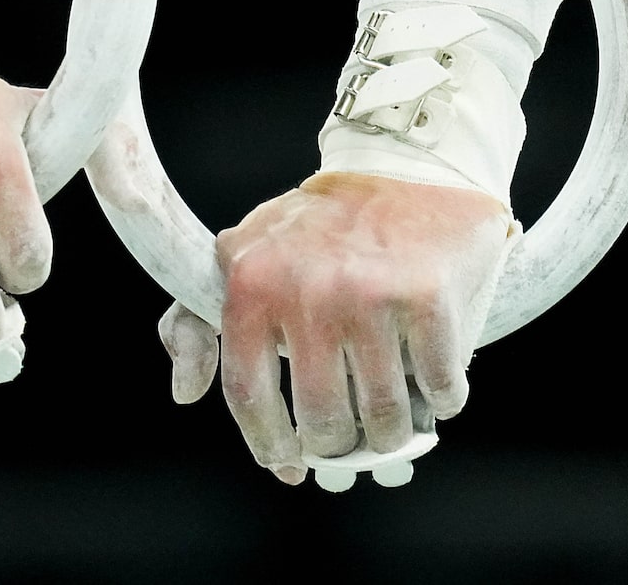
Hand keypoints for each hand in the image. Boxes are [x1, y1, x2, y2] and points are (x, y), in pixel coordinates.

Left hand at [159, 172, 511, 483]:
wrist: (408, 163)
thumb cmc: (319, 226)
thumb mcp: (245, 257)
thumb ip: (196, 321)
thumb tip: (184, 393)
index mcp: (253, 283)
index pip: (248, 395)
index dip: (269, 444)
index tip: (289, 464)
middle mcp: (308, 290)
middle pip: (323, 419)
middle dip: (341, 444)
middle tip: (354, 438)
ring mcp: (372, 294)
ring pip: (384, 416)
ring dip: (394, 432)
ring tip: (396, 420)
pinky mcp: (429, 295)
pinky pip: (438, 387)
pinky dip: (443, 397)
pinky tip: (436, 383)